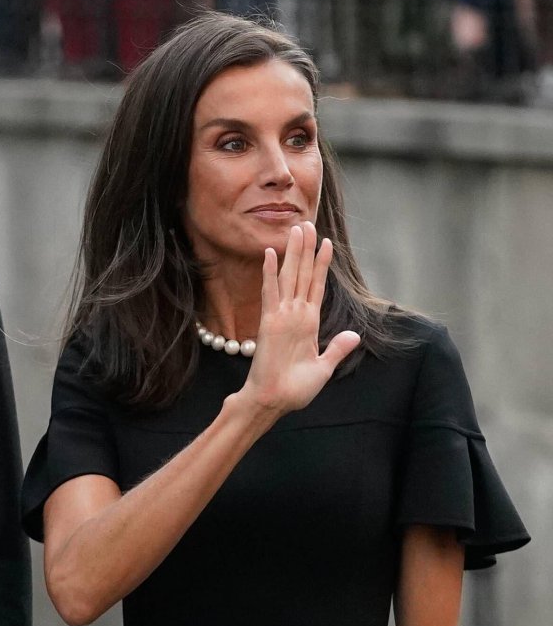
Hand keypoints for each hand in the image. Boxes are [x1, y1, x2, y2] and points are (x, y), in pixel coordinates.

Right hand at [239, 222, 360, 417]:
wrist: (274, 401)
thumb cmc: (294, 389)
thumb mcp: (323, 368)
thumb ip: (337, 350)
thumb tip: (354, 335)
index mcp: (308, 324)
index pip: (316, 287)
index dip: (321, 265)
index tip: (326, 243)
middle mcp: (295, 315)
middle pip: (301, 275)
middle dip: (306, 249)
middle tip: (306, 224)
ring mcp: (281, 316)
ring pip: (289, 277)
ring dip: (293, 253)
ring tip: (296, 229)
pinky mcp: (270, 322)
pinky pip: (270, 293)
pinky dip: (270, 273)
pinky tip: (270, 254)